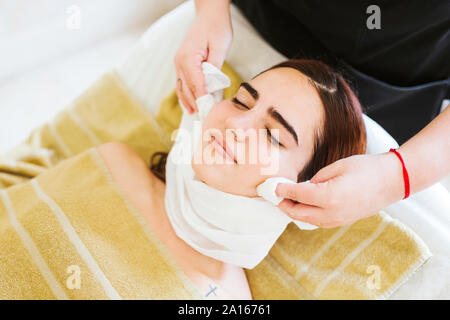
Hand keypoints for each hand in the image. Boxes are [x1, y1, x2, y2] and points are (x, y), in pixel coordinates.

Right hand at [174, 1, 232, 113]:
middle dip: (194, 104)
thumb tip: (212, 86)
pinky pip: (182, 82)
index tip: (207, 112)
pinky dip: (186, 93)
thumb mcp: (220, 46)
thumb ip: (215, 67)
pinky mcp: (182, 63)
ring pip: (181, 87)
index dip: (202, 99)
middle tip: (203, 119)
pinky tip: (192, 103)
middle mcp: (179, 61)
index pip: (196, 84)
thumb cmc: (216, 27)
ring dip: (188, 101)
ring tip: (195, 115)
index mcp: (188, 57)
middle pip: (186, 89)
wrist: (209, 14)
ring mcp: (179, 63)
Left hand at [275, 152, 404, 227]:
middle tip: (276, 196)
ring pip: (307, 220)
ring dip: (295, 212)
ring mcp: (339, 220)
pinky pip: (319, 222)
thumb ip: (317, 179)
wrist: (393, 181)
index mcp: (329, 196)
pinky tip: (303, 206)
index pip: (298, 195)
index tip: (274, 186)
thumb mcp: (338, 166)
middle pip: (298, 213)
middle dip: (284, 205)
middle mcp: (332, 212)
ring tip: (286, 201)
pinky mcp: (344, 221)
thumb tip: (303, 187)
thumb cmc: (366, 168)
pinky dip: (307, 216)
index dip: (283, 190)